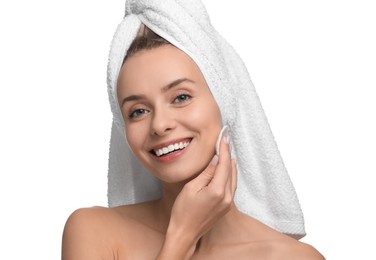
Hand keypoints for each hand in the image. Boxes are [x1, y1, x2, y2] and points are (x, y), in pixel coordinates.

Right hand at [157, 134, 236, 258]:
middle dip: (228, 153)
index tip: (224, 137)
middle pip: (231, 169)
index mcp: (218, 191)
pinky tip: (227, 168)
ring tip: (226, 150)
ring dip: (230, 163)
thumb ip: (207, 173)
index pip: (224, 164)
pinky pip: (232, 186)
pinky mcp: (226, 206)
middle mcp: (227, 197)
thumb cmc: (183, 211)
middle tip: (226, 139)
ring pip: (233, 177)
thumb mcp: (192, 187)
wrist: (185, 233)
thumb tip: (216, 160)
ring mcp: (228, 203)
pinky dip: (230, 174)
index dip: (224, 149)